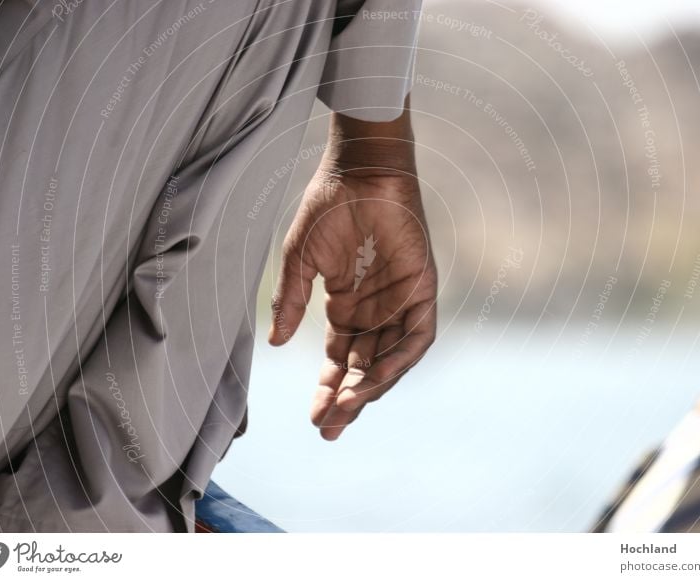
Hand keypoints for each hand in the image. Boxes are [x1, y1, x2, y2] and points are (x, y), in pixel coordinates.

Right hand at [269, 104, 436, 439]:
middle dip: (348, 399)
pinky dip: (401, 359)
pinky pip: (417, 335)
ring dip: (373, 386)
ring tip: (347, 409)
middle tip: (329, 429)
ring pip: (391, 358)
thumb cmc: (328, 207)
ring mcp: (399, 301)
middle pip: (364, 367)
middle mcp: (374, 311)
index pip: (340, 360)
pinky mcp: (422, 288)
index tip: (314, 419)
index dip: (327, 389)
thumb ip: (291, 302)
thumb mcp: (301, 260)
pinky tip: (378, 380)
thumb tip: (278, 344)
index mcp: (346, 306)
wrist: (360, 169)